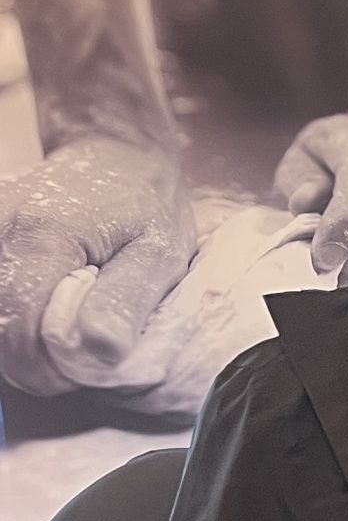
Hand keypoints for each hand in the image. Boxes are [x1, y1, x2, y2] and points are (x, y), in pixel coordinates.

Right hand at [0, 137, 190, 392]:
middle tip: (77, 345)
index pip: (17, 330)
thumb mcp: (160, 254)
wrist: (113, 153)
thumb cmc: (145, 206)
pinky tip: (38, 305)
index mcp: (43, 232)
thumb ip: (125, 304)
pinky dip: (10, 315)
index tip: (82, 365)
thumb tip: (96, 352)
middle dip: (31, 356)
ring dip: (18, 336)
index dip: (48, 367)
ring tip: (62, 319)